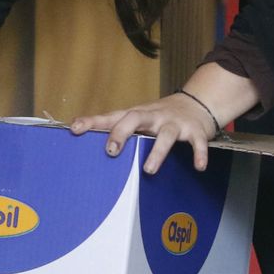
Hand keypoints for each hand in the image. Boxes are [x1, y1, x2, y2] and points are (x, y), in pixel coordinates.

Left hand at [70, 92, 219, 174]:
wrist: (198, 103)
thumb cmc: (161, 116)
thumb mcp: (140, 119)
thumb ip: (120, 129)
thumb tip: (90, 145)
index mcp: (137, 115)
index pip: (111, 116)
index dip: (92, 122)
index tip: (75, 129)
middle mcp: (154, 116)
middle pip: (134, 118)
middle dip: (121, 133)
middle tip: (111, 151)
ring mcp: (174, 123)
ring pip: (165, 135)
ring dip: (157, 151)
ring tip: (148, 170)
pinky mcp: (195, 131)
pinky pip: (197, 142)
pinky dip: (198, 154)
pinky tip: (198, 167)